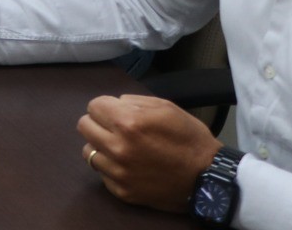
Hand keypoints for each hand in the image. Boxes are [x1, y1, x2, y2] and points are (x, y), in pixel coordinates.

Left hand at [77, 94, 222, 213]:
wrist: (207, 179)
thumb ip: (135, 101)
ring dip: (101, 146)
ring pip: (88, 151)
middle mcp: (117, 147)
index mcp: (128, 123)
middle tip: (115, 128)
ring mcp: (118, 172)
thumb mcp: (167, 108)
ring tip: (121, 147)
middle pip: (84, 126)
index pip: (93, 106)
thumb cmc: (189, 139)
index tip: (117, 112)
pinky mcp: (121, 191)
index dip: (106, 106)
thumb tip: (114, 103)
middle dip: (98, 123)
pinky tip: (128, 165)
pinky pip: (101, 173)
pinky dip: (110, 167)